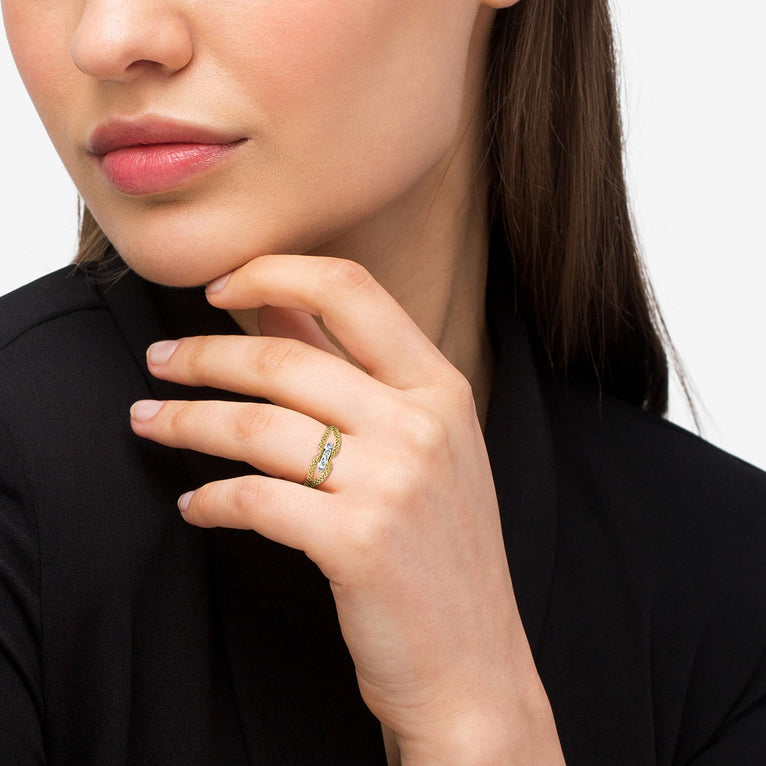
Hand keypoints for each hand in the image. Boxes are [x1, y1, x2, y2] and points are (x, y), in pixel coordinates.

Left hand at [130, 255, 563, 762]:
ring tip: (148, 423)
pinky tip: (196, 504)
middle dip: (201, 355)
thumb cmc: (440, 553)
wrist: (473, 663)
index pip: (349, 288)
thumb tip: (279, 314)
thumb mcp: (420, 449)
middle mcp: (421, 423)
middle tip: (158, 362)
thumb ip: (355, 376)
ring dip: (186, 421)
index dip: (274, 272)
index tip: (220, 286)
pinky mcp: (356, 542)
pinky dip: (211, 499)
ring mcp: (392, 481)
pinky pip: (254, 499)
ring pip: (256, 425)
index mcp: (441, 387)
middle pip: (282, 358)